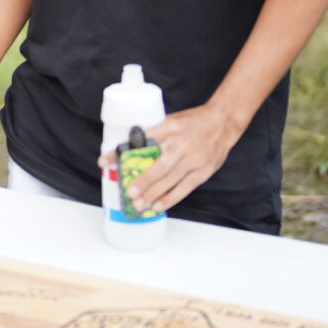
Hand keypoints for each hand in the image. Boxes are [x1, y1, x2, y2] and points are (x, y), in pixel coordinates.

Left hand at [105, 103, 243, 214]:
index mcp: (168, 127)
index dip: (121, 152)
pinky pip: (184, 188)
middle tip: (129, 193)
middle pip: (158, 166)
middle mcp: (180, 143)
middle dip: (143, 181)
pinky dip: (170, 198)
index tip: (104, 161)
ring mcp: (193, 159)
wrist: (222, 122)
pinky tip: (158, 205)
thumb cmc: (191, 122)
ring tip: (139, 205)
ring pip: (170, 180)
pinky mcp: (202, 171)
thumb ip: (153, 134)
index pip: (140, 141)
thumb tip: (128, 151)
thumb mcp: (170, 121)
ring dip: (153, 194)